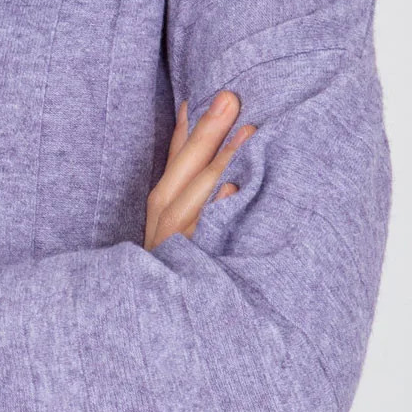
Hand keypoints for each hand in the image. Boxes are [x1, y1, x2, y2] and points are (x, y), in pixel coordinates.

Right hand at [144, 91, 257, 250]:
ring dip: (221, 165)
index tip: (218, 93)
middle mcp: (166, 221)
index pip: (177, 158)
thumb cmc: (179, 250)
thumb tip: (188, 108)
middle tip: (232, 100)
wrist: (174, 318)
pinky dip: (219, 211)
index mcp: (162, 203)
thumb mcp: (173, 204)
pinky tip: (235, 189)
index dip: (194, 127)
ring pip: (198, 199)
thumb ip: (182, 158)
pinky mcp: (196, 266)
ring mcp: (181, 243)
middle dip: (208, 135)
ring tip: (248, 134)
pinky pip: (207, 236)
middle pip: (185, 172)